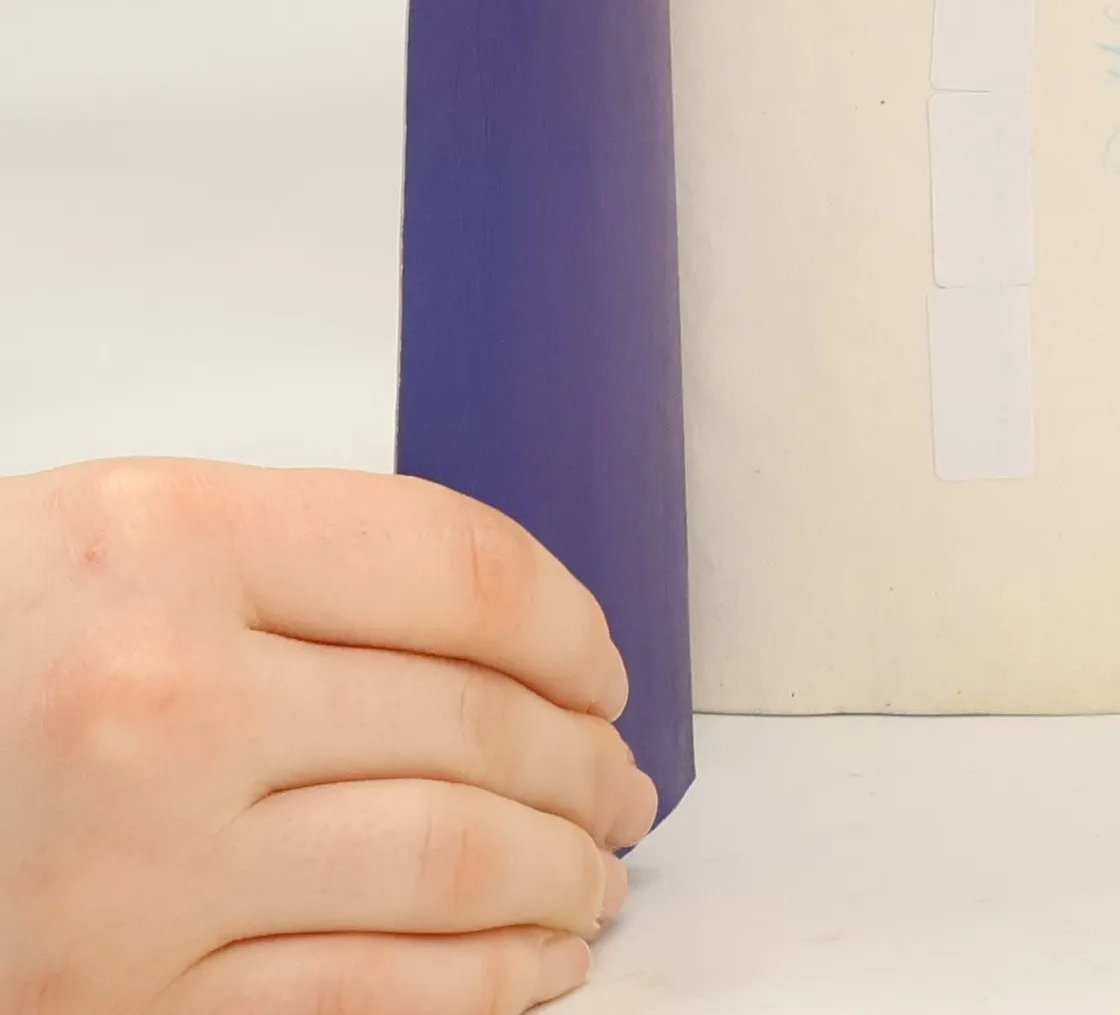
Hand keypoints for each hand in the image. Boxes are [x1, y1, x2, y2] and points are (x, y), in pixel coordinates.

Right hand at [0, 460, 655, 1013]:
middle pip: (471, 721)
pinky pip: (359, 1003)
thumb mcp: (109, 539)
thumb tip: (503, 637)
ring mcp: (132, 876)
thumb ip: (297, 568)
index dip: (567, 619)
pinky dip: (479, 987)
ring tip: (600, 870)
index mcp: (163, 542)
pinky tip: (531, 964)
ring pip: (444, 865)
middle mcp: (157, 701)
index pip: (455, 568)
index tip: (602, 661)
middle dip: (584, 758)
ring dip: (559, 873)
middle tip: (623, 776)